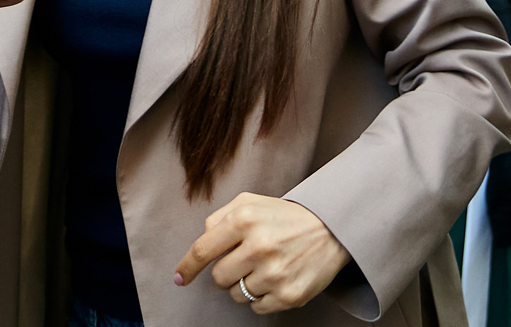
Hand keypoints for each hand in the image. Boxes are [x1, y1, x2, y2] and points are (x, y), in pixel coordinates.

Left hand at [173, 193, 350, 313]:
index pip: (203, 249)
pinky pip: (257, 307)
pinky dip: (261, 298)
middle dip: (225, 272)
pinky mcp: (290, 295)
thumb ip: (220, 217)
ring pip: (237, 294)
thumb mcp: (250, 202)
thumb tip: (200, 242)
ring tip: (264, 267)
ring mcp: (275, 273)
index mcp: (245, 219)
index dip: (187, 266)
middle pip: (218, 277)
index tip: (179, 278)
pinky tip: (275, 280)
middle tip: (244, 261)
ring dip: (244, 285)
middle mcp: (259, 246)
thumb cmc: (283, 216)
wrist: (330, 228)